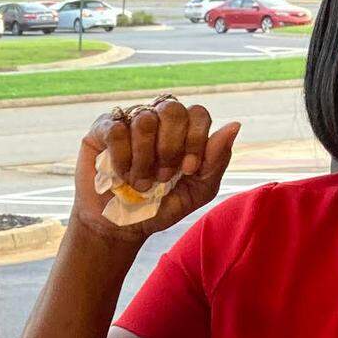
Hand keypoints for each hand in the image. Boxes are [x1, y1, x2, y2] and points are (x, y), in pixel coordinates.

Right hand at [74, 97, 240, 243]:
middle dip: (171, 148)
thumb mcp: (198, 190)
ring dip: (145, 159)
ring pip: (145, 119)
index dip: (196, 140)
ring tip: (140, 182)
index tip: (187, 169)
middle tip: (163, 177)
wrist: (124, 228)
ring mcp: (129, 120)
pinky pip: (116, 129)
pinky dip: (122, 158)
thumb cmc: (162, 207)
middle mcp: (158, 118)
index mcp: (184, 130)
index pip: (198, 113)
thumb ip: (216, 160)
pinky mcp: (102, 128)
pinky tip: (121, 174)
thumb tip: (235, 125)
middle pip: (173, 109)